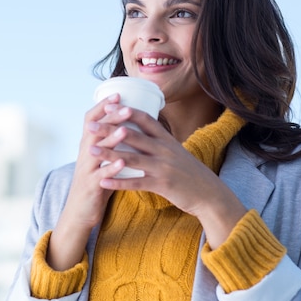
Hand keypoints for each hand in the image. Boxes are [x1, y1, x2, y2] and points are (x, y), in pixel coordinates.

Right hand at [47, 94, 133, 269]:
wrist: (80, 211)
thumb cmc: (96, 183)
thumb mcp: (101, 160)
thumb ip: (109, 144)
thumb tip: (126, 125)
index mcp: (88, 145)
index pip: (92, 120)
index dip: (103, 106)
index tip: (118, 94)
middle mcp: (85, 154)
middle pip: (96, 130)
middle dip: (111, 118)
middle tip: (125, 106)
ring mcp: (87, 170)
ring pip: (98, 151)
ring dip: (111, 140)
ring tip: (125, 130)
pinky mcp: (92, 186)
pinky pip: (101, 175)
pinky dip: (111, 168)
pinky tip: (123, 162)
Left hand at [92, 105, 247, 248]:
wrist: (210, 194)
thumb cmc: (189, 173)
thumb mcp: (176, 151)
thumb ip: (158, 141)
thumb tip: (141, 129)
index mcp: (167, 139)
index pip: (145, 119)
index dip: (126, 111)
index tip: (108, 106)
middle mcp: (164, 150)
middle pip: (133, 136)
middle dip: (110, 130)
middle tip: (90, 125)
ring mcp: (163, 167)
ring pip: (132, 158)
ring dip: (110, 154)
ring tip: (91, 151)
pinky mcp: (163, 185)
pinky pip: (137, 183)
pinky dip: (119, 182)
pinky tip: (104, 181)